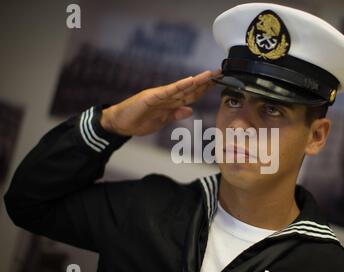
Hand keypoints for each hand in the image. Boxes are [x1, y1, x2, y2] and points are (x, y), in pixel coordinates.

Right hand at [100, 69, 218, 135]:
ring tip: (209, 75)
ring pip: (181, 87)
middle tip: (219, 73)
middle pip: (189, 88)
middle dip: (205, 82)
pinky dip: (179, 86)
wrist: (119, 124)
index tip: (217, 83)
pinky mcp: (150, 97)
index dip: (204, 89)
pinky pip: (167, 91)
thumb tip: (190, 110)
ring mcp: (159, 95)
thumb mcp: (162, 121)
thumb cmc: (139, 121)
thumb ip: (176, 114)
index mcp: (170, 102)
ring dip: (196, 81)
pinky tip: (189, 81)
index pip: (191, 94)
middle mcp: (166, 96)